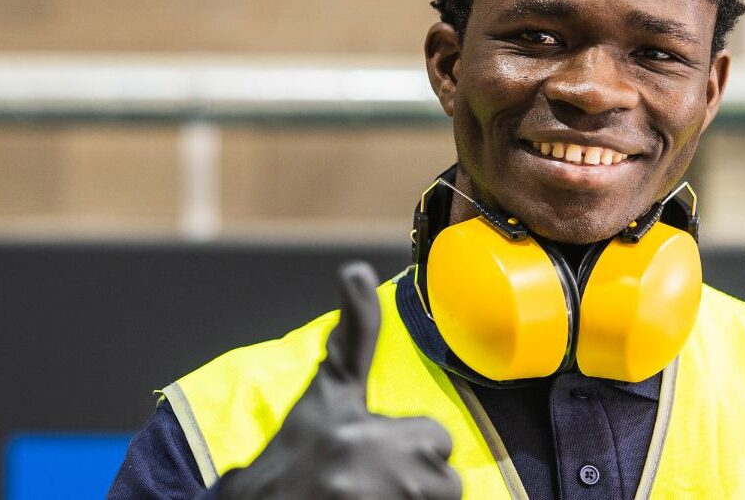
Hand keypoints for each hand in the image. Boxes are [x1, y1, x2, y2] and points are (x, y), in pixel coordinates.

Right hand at [221, 262, 461, 498]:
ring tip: (374, 495)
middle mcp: (386, 480)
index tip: (373, 446)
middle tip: (373, 478)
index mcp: (371, 438)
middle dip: (416, 478)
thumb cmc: (298, 449)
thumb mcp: (330, 388)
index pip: (438, 438)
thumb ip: (356, 330)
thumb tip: (357, 268)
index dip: (410, 441)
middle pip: (446, 479)